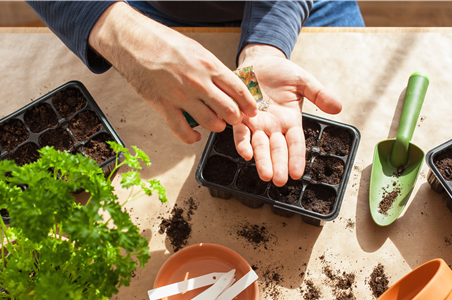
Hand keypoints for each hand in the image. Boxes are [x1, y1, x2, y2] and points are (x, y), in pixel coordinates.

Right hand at [88, 2, 257, 143]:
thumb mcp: (197, 50)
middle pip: (228, 110)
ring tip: (216, 123)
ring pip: (210, 123)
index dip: (249, 104)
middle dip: (235, 118)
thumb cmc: (165, 43)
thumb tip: (228, 85)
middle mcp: (198, 83)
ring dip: (217, 126)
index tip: (252, 111)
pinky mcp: (164, 107)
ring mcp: (181, 97)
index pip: (239, 90)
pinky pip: (182, 131)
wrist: (134, 43)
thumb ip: (213, 69)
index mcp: (209, 66)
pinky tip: (195, 136)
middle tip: (234, 119)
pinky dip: (191, 138)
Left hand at [234, 44, 341, 186]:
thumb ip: (319, 94)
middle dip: (278, 165)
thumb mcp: (303, 81)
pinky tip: (245, 153)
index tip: (297, 173)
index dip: (296, 158)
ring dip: (261, 160)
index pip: (295, 143)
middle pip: (277, 149)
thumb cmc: (281, 73)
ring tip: (265, 175)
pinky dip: (242, 142)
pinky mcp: (241, 116)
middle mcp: (273, 126)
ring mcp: (256, 123)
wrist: (259, 61)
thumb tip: (338, 107)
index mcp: (290, 121)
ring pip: (259, 145)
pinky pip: (241, 132)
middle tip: (279, 181)